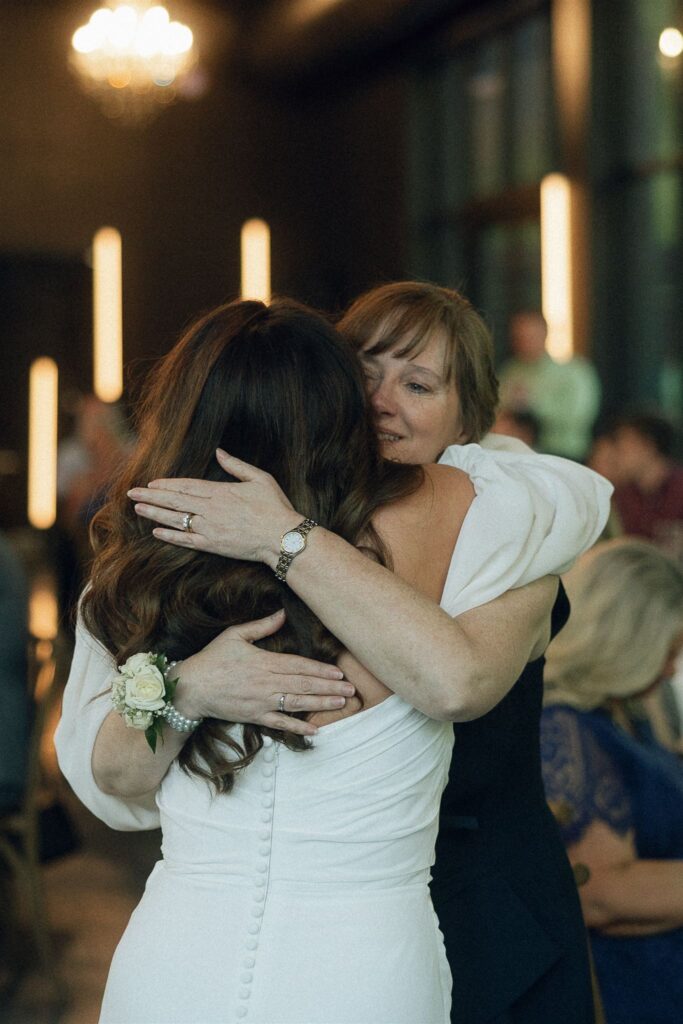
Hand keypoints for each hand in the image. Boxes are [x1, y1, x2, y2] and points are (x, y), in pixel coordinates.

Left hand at [128, 449, 300, 565]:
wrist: (282, 537)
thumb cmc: (275, 507)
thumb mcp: (260, 478)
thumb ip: (237, 465)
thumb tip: (219, 452)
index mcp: (220, 491)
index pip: (186, 486)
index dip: (167, 484)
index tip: (151, 482)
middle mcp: (211, 509)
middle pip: (175, 501)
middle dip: (152, 496)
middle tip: (132, 493)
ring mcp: (210, 528)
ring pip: (176, 520)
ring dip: (155, 514)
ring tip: (138, 508)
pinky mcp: (213, 545)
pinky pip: (186, 540)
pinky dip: (170, 537)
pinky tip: (156, 532)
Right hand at [171, 609, 353, 735]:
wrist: (191, 688)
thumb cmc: (212, 658)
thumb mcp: (235, 635)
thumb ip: (261, 626)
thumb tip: (283, 613)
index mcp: (264, 661)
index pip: (299, 665)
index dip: (320, 669)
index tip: (339, 672)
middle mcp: (266, 682)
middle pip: (304, 684)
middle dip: (329, 687)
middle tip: (350, 690)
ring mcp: (262, 701)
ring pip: (297, 703)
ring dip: (321, 704)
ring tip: (341, 704)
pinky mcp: (254, 716)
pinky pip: (280, 724)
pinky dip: (297, 728)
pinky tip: (314, 730)